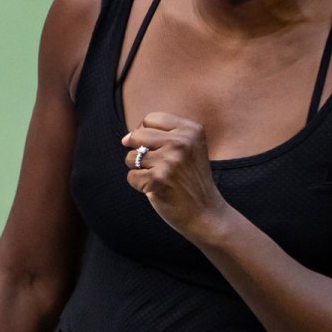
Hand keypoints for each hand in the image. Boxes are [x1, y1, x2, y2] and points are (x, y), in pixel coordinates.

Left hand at [122, 112, 231, 241]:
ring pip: (131, 157)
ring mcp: (171, 160)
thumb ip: (162, 135)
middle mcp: (182, 141)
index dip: (145, 133)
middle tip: (155, 165)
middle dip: (139, 151)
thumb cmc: (190, 179)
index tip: (155, 148)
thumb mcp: (188, 147)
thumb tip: (125, 138)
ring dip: (139, 169)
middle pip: (137, 134)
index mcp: (191, 129)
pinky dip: (139, 185)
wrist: (206, 213)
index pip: (150, 119)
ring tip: (159, 177)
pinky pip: (131, 176)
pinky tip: (157, 189)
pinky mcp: (159, 179)